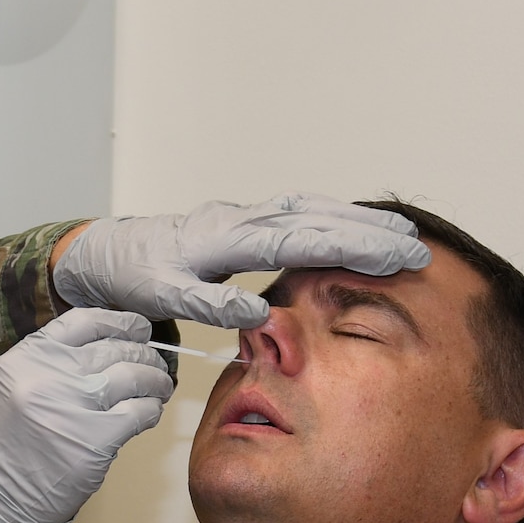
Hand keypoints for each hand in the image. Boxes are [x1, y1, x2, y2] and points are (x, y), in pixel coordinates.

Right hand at [0, 308, 173, 522]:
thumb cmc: (5, 449)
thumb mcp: (14, 388)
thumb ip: (52, 364)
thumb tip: (110, 346)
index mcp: (26, 357)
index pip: (84, 321)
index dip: (119, 321)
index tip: (137, 328)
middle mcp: (48, 374)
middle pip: (115, 347)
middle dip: (144, 353)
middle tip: (155, 362)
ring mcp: (72, 406)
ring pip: (134, 376)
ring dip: (155, 380)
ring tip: (159, 386)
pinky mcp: (95, 440)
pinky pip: (140, 412)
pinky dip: (151, 410)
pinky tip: (150, 413)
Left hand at [52, 194, 429, 327]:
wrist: (105, 255)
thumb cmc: (132, 276)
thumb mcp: (160, 295)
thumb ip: (206, 303)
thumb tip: (257, 313)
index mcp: (225, 239)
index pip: (300, 240)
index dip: (349, 247)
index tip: (392, 256)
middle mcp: (239, 220)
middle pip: (315, 217)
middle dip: (368, 231)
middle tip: (418, 247)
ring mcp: (242, 217)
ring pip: (310, 209)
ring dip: (355, 220)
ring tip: (401, 234)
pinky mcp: (241, 223)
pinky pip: (296, 212)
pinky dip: (330, 216)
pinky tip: (353, 227)